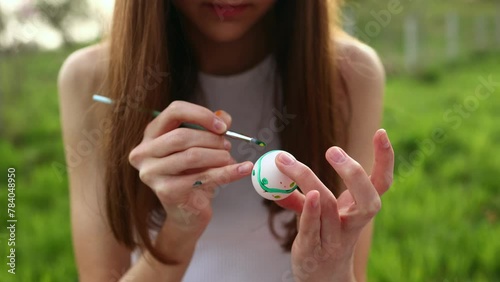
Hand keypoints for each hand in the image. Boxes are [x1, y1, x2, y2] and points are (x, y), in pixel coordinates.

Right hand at [128, 101, 252, 235]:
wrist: (187, 213)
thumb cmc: (192, 175)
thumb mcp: (201, 148)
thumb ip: (212, 130)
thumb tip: (224, 117)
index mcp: (151, 135)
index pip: (174, 111)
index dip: (201, 115)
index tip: (222, 126)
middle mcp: (144, 152)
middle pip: (182, 136)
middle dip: (211, 139)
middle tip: (227, 146)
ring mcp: (152, 173)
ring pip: (191, 156)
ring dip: (218, 156)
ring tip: (229, 159)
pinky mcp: (166, 191)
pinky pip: (203, 177)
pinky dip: (228, 172)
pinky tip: (244, 169)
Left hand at [275, 129, 393, 281]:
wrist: (321, 278)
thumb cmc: (324, 238)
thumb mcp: (319, 212)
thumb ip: (301, 192)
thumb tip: (281, 168)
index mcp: (359, 210)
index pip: (380, 183)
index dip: (384, 159)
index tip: (381, 132)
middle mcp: (353, 225)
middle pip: (368, 200)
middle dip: (354, 174)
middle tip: (332, 151)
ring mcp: (335, 240)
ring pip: (330, 209)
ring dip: (311, 182)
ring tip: (290, 163)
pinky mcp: (315, 250)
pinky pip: (313, 229)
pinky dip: (308, 211)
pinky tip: (298, 194)